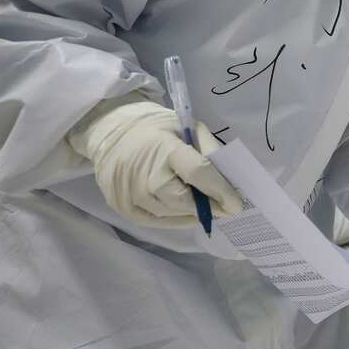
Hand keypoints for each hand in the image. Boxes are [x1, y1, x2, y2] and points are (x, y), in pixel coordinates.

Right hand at [69, 99, 242, 227]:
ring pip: (170, 213)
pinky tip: (187, 215)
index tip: (237, 204)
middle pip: (183, 200)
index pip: (198, 172)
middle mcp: (144, 172)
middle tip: (224, 208)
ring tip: (205, 208)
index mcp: (164, 147)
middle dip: (208, 207)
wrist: (111, 130)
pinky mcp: (121, 205)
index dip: (220, 190)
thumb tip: (230, 178)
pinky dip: (175, 220)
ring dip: (191, 213)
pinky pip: (155, 221)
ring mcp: (129, 192)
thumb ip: (209, 149)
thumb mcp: (187, 127)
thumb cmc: (156, 129)